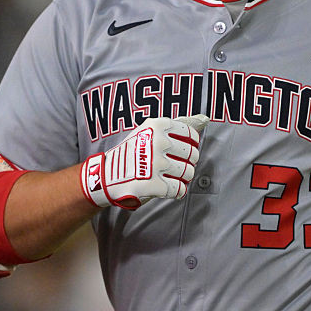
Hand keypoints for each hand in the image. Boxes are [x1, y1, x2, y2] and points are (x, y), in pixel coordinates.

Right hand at [80, 114, 208, 209]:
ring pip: (188, 173)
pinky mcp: (153, 185)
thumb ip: (178, 125)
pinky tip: (167, 188)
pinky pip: (178, 190)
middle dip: (187, 163)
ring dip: (181, 178)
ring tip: (168, 177)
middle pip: (193, 156)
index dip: (190, 146)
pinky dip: (176, 192)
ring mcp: (156, 164)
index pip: (192, 135)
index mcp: (158, 125)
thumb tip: (205, 119)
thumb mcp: (150, 131)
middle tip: (172, 166)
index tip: (179, 151)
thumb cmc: (132, 152)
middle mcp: (158, 142)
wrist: (106, 175)